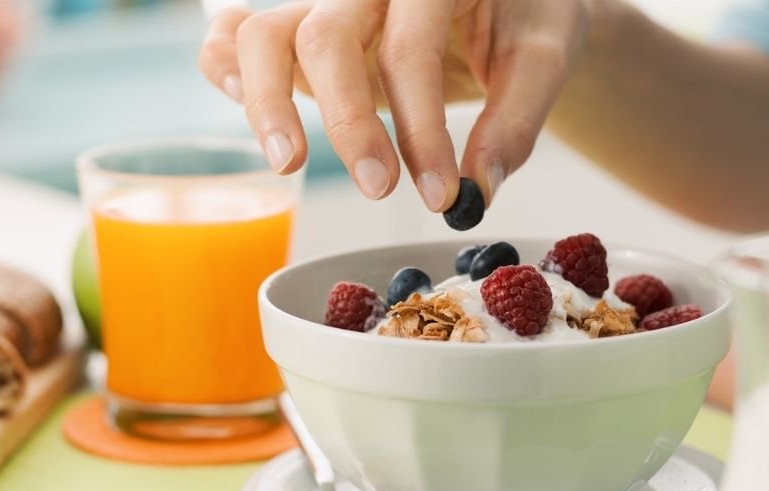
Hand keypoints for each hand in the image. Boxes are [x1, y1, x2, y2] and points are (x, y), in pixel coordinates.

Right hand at [198, 0, 588, 210]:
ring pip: (264, 33)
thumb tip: (479, 189)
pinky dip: (224, 66)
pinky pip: (240, 32)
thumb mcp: (543, 54)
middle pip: (325, 38)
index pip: (409, 51)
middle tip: (379, 189)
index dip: (420, 131)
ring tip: (290, 163)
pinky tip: (234, 98)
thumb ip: (516, 121)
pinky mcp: (301, 22)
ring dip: (266, 102)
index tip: (441, 195)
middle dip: (348, 123)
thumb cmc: (525, 12)